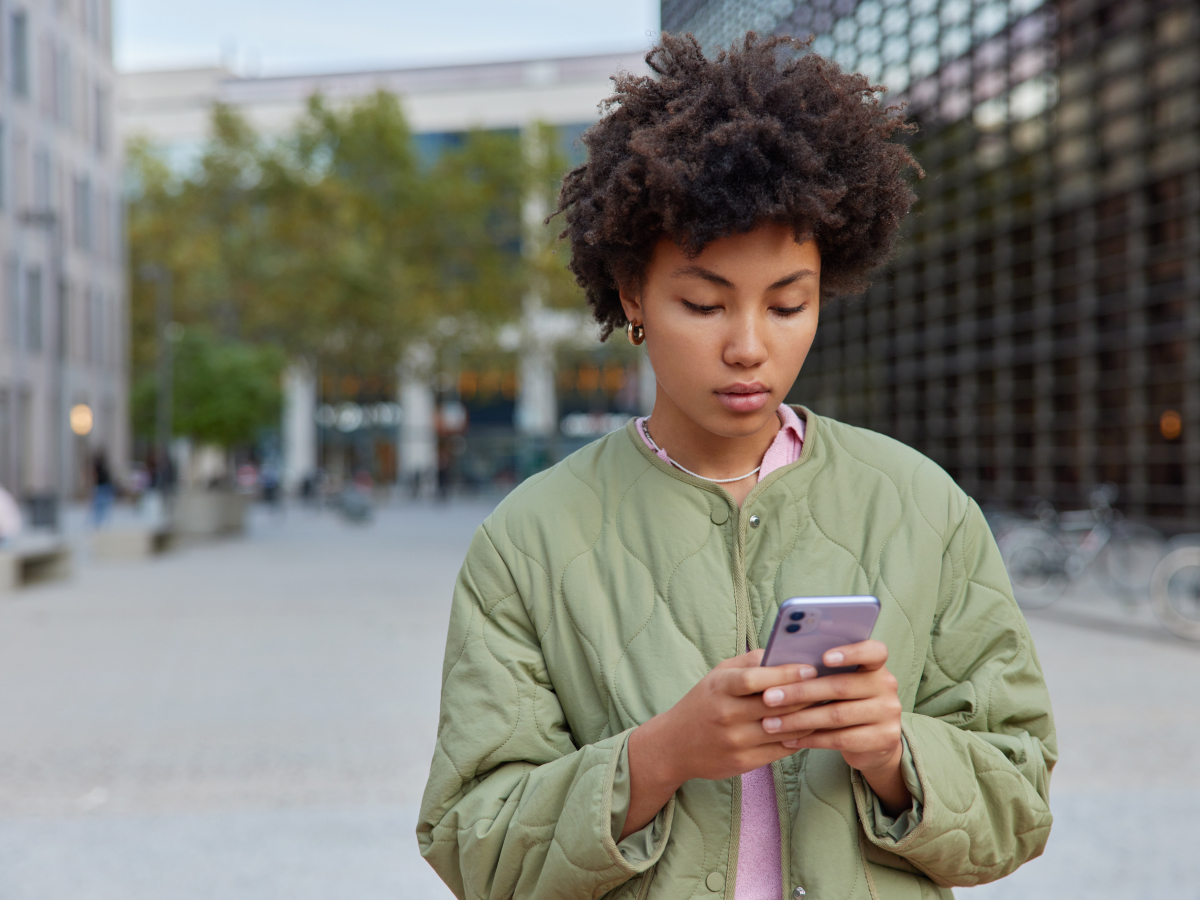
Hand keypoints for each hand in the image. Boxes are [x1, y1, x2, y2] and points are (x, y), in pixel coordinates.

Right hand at [621, 649, 817, 838]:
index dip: (784, 673)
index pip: (754, 679)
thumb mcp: (717, 676)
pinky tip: (813, 728)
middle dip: (806, 695)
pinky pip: (780, 750)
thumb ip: (749, 663)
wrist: (674, 746)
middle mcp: (725, 715)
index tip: (810, 668)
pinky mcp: (743, 762)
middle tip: (832, 685)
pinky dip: (799, 738)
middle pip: (775, 705)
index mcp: (719, 688)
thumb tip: (785, 651)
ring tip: (830, 706)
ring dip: (809, 718)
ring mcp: (735, 741)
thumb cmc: (703, 703)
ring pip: (782, 729)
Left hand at [758, 639, 908, 811]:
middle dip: (800, 692)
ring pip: (837, 715)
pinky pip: (840, 739)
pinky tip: (788, 738)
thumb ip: (822, 671)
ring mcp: (888, 714)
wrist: (875, 742)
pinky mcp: (882, 740)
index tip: (823, 657)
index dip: (850, 652)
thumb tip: (780, 665)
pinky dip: (810, 739)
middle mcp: (887, 686)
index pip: (874, 651)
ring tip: (770, 723)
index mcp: (876, 665)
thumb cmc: (846, 701)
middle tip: (769, 697)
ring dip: (798, 720)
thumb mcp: (841, 682)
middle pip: (841, 686)